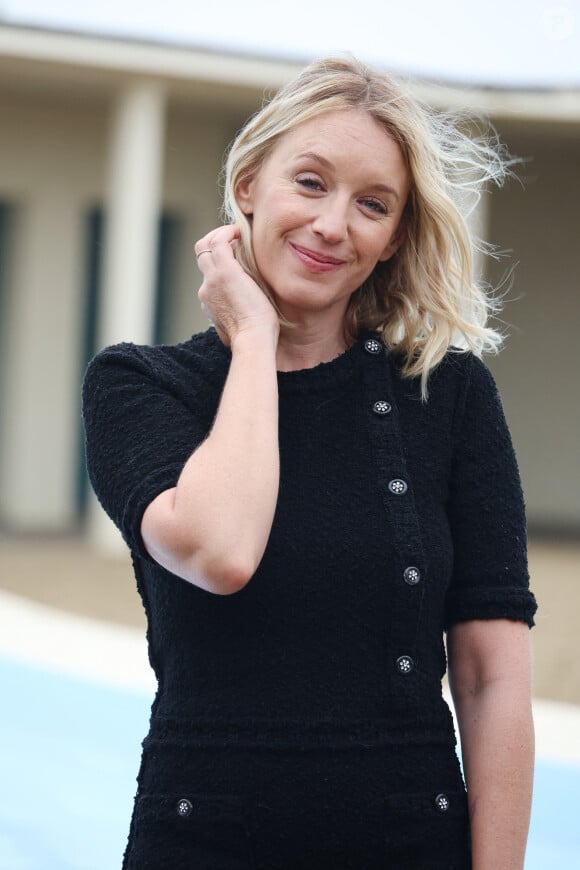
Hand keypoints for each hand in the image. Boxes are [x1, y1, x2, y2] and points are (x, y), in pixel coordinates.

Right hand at [195, 225, 278, 347]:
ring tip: (239, 233)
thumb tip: (247, 320)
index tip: (236, 256)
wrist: (253, 341)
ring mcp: (213, 279)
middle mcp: (207, 289)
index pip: (208, 274)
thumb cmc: (256, 339)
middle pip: (201, 256)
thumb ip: (239, 318)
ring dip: (221, 235)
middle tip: (236, 239)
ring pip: (204, 246)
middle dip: (216, 243)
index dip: (219, 261)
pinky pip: (218, 241)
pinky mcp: (225, 272)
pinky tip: (242, 232)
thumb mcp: (243, 326)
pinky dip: (228, 232)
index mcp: (210, 302)